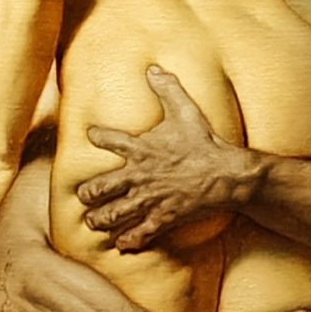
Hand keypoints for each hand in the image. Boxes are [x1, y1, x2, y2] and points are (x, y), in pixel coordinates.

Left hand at [79, 65, 252, 251]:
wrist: (226, 175)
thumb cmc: (205, 143)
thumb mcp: (186, 111)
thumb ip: (167, 89)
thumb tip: (154, 67)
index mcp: (141, 148)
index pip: (109, 139)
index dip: (97, 135)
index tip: (91, 134)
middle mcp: (139, 175)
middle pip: (99, 187)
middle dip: (88, 193)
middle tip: (84, 196)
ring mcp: (149, 199)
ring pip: (113, 214)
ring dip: (100, 219)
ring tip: (94, 222)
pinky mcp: (162, 218)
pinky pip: (139, 233)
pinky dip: (128, 241)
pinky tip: (121, 244)